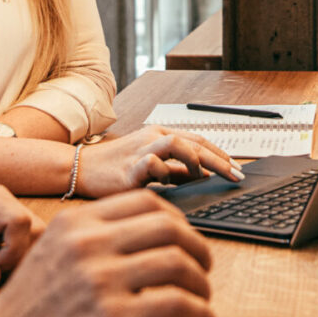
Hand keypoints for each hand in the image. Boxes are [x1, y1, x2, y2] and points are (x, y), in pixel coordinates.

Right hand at [0, 191, 216, 316]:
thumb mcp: (50, 259)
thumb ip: (91, 248)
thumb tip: (143, 252)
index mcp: (75, 225)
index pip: (145, 202)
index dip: (178, 221)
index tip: (186, 240)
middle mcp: (89, 245)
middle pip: (169, 227)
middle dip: (198, 248)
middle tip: (203, 268)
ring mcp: (100, 280)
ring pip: (178, 262)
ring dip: (201, 282)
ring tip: (203, 298)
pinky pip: (175, 304)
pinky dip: (199, 311)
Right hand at [77, 127, 243, 196]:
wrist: (79, 169)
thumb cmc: (115, 170)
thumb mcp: (152, 168)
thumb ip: (177, 172)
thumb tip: (206, 177)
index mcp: (160, 135)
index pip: (200, 140)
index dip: (222, 154)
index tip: (239, 170)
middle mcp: (153, 138)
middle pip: (195, 142)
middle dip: (220, 160)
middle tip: (237, 176)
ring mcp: (141, 150)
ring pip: (177, 144)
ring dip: (196, 159)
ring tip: (206, 175)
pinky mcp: (128, 167)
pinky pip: (151, 163)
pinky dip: (166, 170)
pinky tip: (170, 181)